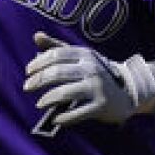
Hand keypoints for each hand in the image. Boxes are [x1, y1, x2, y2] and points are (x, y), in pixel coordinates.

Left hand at [23, 32, 154, 126]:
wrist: (128, 91)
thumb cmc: (97, 73)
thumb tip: (36, 36)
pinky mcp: (101, 106)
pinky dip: (63, 117)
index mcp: (85, 55)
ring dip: (48, 98)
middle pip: (58, 73)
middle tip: (26, 87)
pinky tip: (55, 118)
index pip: (56, 54)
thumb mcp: (81, 57)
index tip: (27, 71)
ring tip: (39, 103)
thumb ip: (58, 48)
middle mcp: (91, 69)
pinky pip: (77, 112)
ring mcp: (97, 87)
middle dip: (38, 80)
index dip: (39, 62)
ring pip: (65, 93)